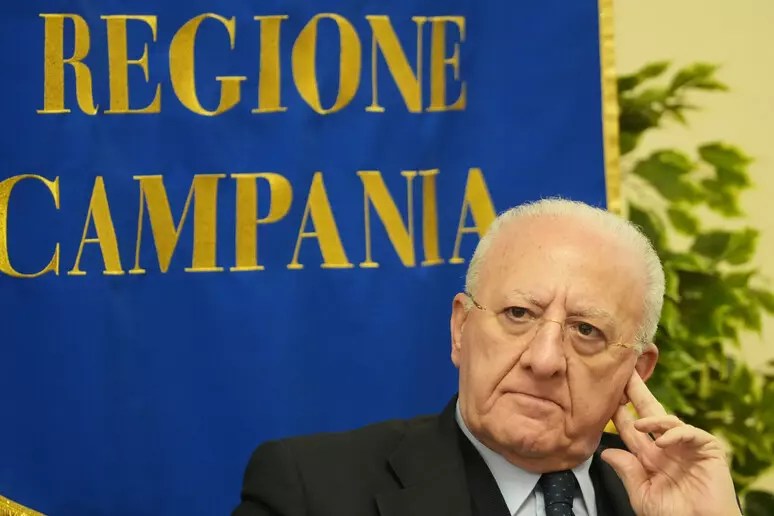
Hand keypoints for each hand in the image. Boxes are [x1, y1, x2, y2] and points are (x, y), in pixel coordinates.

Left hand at [601, 371, 740, 515]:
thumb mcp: (642, 495)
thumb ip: (627, 472)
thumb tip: (606, 452)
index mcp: (649, 457)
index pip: (631, 428)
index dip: (619, 411)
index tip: (603, 394)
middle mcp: (666, 447)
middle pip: (649, 412)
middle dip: (636, 392)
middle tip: (624, 373)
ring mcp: (687, 446)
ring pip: (668, 420)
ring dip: (652, 418)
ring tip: (638, 423)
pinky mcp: (708, 448)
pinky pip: (690, 433)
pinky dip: (675, 434)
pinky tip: (662, 443)